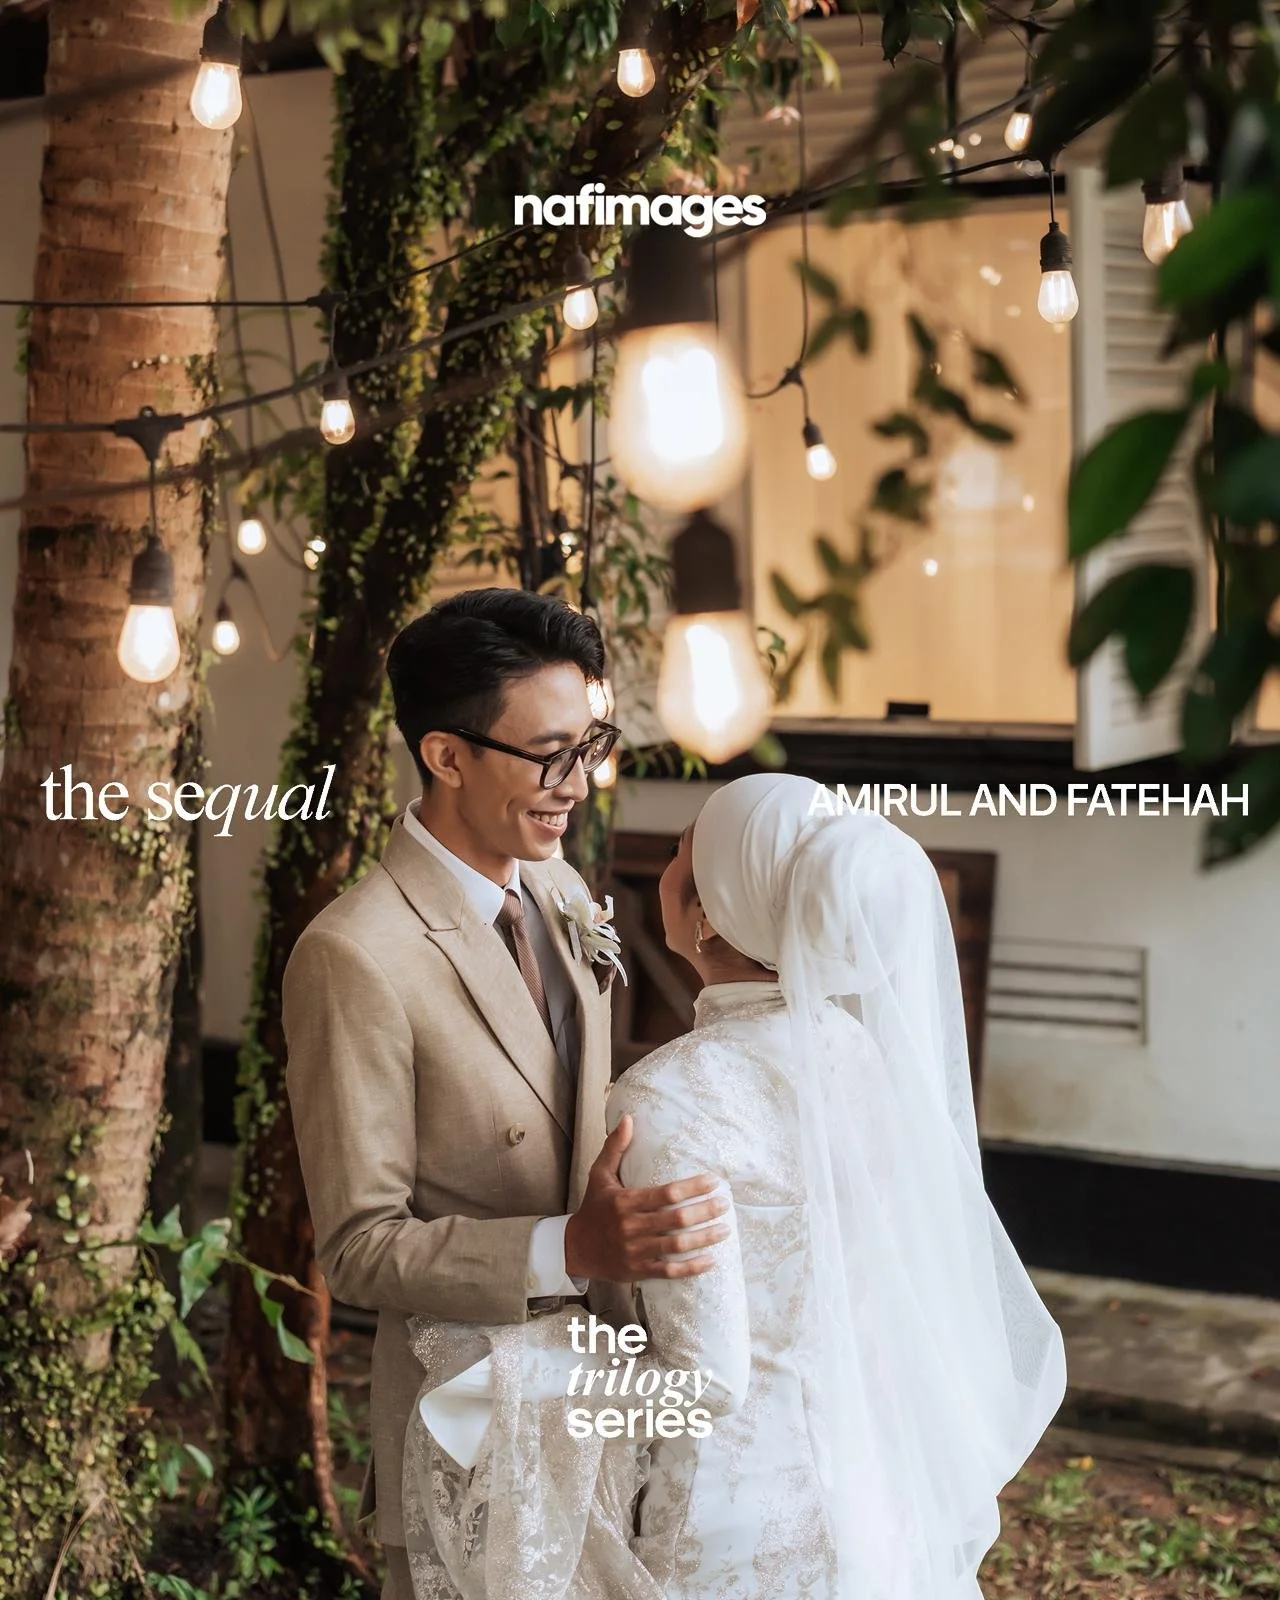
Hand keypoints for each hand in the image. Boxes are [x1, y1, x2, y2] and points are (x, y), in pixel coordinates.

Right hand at [563, 1114, 729, 1283]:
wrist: (575, 1248)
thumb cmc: (593, 1208)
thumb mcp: (599, 1175)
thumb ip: (615, 1147)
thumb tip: (628, 1119)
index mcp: (625, 1201)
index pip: (666, 1193)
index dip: (692, 1187)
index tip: (713, 1181)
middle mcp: (631, 1226)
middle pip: (676, 1219)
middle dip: (705, 1211)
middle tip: (725, 1204)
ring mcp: (635, 1250)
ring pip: (676, 1245)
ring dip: (704, 1238)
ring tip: (724, 1229)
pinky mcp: (638, 1270)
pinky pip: (669, 1271)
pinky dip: (691, 1267)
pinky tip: (711, 1260)